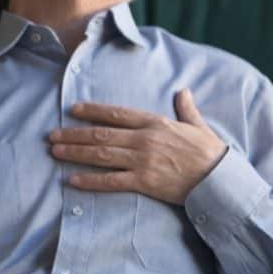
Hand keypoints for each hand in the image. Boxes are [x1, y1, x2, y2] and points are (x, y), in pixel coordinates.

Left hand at [48, 89, 226, 204]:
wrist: (221, 180)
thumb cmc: (211, 153)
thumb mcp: (198, 126)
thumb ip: (186, 109)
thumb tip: (183, 91)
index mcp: (155, 123)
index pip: (117, 113)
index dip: (92, 111)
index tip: (73, 110)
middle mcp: (144, 139)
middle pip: (101, 134)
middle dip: (73, 134)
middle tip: (51, 135)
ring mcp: (142, 161)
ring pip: (101, 154)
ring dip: (75, 152)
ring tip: (55, 152)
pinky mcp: (144, 182)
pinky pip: (111, 181)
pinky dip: (90, 180)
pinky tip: (73, 180)